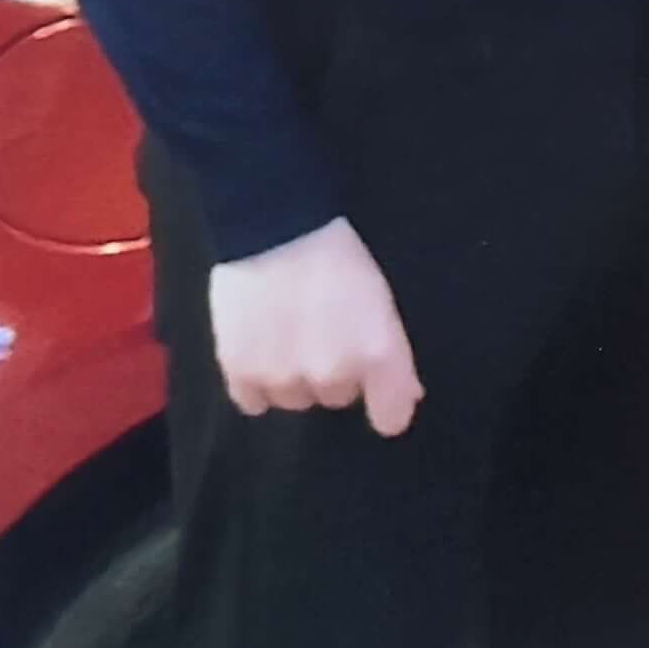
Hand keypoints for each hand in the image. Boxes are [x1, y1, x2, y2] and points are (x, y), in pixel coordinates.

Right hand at [205, 216, 424, 434]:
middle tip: (321, 331)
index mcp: (378, 356)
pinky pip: (253, 401)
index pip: (390, 419)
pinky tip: (259, 349)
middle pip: (338, 399)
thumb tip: (408, 397)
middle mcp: (333, 375)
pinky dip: (257, 382)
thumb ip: (394, 357)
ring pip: (295, 401)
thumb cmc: (339, 255)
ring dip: (293, 378)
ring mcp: (284, 379)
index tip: (378, 391)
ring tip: (286, 334)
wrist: (275, 228)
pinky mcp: (240, 374)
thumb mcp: (381, 300)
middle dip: (333, 372)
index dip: (385, 404)